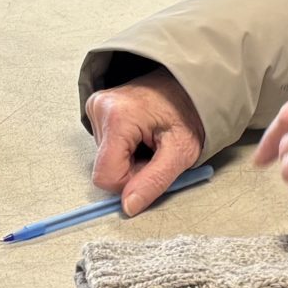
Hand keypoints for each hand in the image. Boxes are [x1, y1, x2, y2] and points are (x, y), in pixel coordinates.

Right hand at [86, 68, 206, 213]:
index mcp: (118, 117)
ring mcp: (96, 105)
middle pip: (106, 168)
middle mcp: (100, 107)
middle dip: (132, 168)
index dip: (131, 182)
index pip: (106, 177)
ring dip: (130, 156)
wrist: (190, 81)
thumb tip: (129, 206)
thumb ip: (154, 181)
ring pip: (106, 158)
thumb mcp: (181, 152)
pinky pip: (105, 144)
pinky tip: (142, 132)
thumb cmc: (190, 111)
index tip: (153, 166)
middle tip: (157, 149)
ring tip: (151, 137)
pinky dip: (125, 146)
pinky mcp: (97, 107)